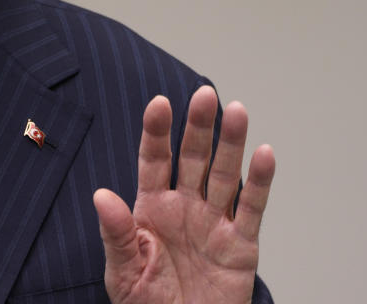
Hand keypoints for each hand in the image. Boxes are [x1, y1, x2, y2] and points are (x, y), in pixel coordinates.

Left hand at [93, 86, 274, 303]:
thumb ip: (116, 232)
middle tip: (204, 94)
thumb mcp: (122, 270)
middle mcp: (184, 207)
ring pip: (223, 174)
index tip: (159, 103)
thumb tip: (101, 195)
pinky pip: (252, 208)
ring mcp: (214, 222)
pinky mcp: (241, 245)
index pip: (154, 160)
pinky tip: (264, 154)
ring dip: (231, 143)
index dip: (157, 131)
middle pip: (192, 158)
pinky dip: (259, 182)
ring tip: (236, 110)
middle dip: (198, 126)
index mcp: (151, 207)